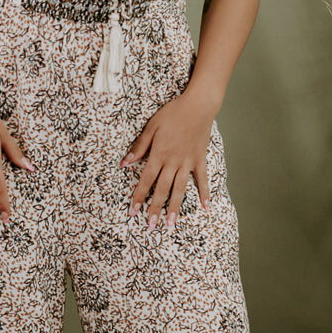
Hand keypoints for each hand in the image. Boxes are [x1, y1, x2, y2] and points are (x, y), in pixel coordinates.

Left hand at [121, 89, 213, 229]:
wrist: (198, 105)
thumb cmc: (173, 113)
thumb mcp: (151, 126)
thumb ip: (139, 146)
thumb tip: (125, 163)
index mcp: (159, 154)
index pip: (146, 180)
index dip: (138, 197)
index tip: (133, 212)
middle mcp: (173, 162)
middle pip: (162, 189)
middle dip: (155, 209)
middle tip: (151, 226)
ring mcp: (188, 163)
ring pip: (180, 189)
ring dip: (175, 208)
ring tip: (171, 225)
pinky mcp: (200, 160)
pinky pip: (202, 180)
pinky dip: (204, 194)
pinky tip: (206, 208)